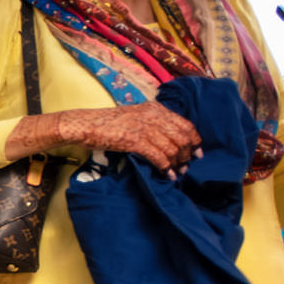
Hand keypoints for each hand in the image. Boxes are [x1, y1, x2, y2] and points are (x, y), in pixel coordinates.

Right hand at [56, 103, 202, 175]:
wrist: (86, 125)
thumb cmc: (106, 123)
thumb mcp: (134, 116)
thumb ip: (151, 121)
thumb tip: (168, 138)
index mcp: (155, 109)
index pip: (185, 124)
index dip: (195, 140)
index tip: (198, 152)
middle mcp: (153, 116)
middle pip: (182, 137)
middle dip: (188, 154)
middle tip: (186, 166)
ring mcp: (145, 128)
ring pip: (173, 148)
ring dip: (177, 163)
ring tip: (177, 172)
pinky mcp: (135, 141)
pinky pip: (159, 156)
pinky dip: (165, 167)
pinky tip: (166, 175)